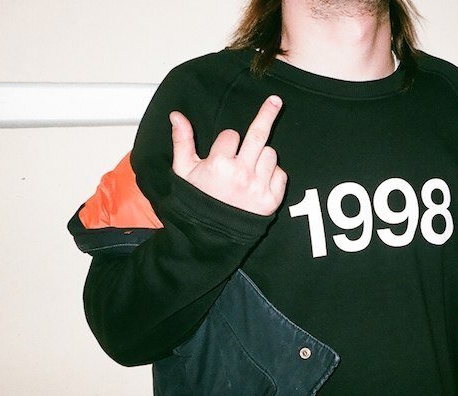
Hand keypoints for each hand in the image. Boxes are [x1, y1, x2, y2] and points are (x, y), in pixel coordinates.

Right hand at [169, 95, 286, 215]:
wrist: (210, 234)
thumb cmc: (196, 200)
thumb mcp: (183, 171)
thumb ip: (182, 141)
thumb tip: (176, 115)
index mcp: (219, 164)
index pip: (231, 135)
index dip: (226, 143)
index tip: (222, 154)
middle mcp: (241, 174)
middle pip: (258, 135)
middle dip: (267, 113)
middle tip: (276, 100)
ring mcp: (258, 187)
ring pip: (270, 154)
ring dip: (261, 156)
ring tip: (248, 171)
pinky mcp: (271, 200)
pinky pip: (281, 173)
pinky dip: (273, 174)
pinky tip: (259, 182)